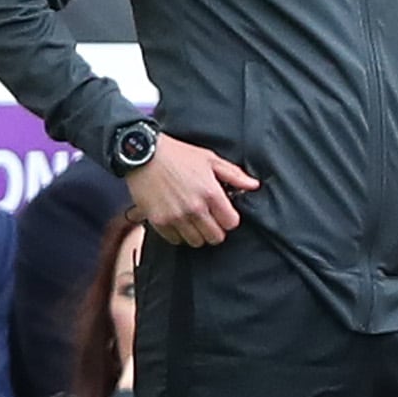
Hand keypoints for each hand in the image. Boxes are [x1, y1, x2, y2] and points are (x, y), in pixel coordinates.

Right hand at [125, 135, 260, 246]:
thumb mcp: (210, 160)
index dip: (229, 219)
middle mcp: (195, 208)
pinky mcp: (158, 221)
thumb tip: (254, 185)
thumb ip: (234, 175)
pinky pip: (174, 240)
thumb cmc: (178, 155)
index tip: (223, 214)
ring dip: (197, 234)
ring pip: (196, 242)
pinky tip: (178, 221)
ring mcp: (176, 217)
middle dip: (216, 230)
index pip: (231, 223)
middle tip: (210, 220)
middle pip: (215, 237)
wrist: (143, 154)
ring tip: (193, 220)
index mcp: (211, 193)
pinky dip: (178, 234)